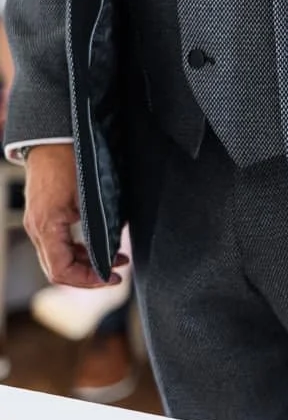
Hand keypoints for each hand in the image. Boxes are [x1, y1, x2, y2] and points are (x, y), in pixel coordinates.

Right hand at [23, 144, 126, 287]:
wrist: (55, 138)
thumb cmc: (73, 162)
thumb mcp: (89, 198)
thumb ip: (97, 229)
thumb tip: (112, 253)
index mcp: (46, 226)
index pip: (61, 271)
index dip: (88, 280)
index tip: (112, 276)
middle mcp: (37, 229)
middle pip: (58, 269)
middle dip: (89, 275)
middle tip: (117, 273)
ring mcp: (38, 223)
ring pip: (59, 258)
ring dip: (86, 263)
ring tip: (117, 259)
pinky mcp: (44, 216)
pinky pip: (59, 244)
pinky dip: (79, 251)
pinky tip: (102, 246)